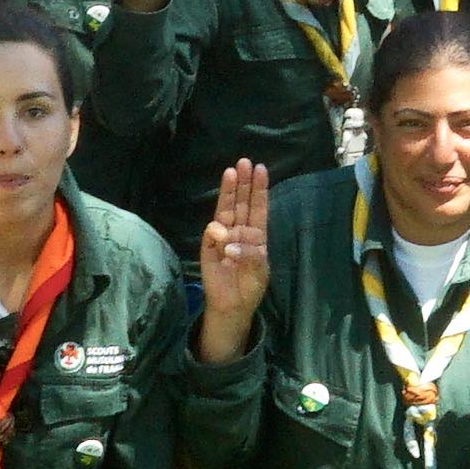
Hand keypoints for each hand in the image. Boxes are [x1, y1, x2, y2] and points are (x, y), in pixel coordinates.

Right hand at [198, 158, 271, 340]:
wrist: (234, 306)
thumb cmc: (250, 285)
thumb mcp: (260, 268)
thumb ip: (251, 251)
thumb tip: (229, 238)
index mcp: (256, 234)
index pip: (257, 207)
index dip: (259, 189)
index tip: (261, 169)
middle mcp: (239, 231)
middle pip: (241, 203)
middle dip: (242, 183)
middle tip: (244, 162)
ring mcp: (222, 238)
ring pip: (225, 211)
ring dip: (228, 193)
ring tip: (230, 173)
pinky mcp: (208, 249)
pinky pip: (212, 235)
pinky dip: (217, 232)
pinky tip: (222, 233)